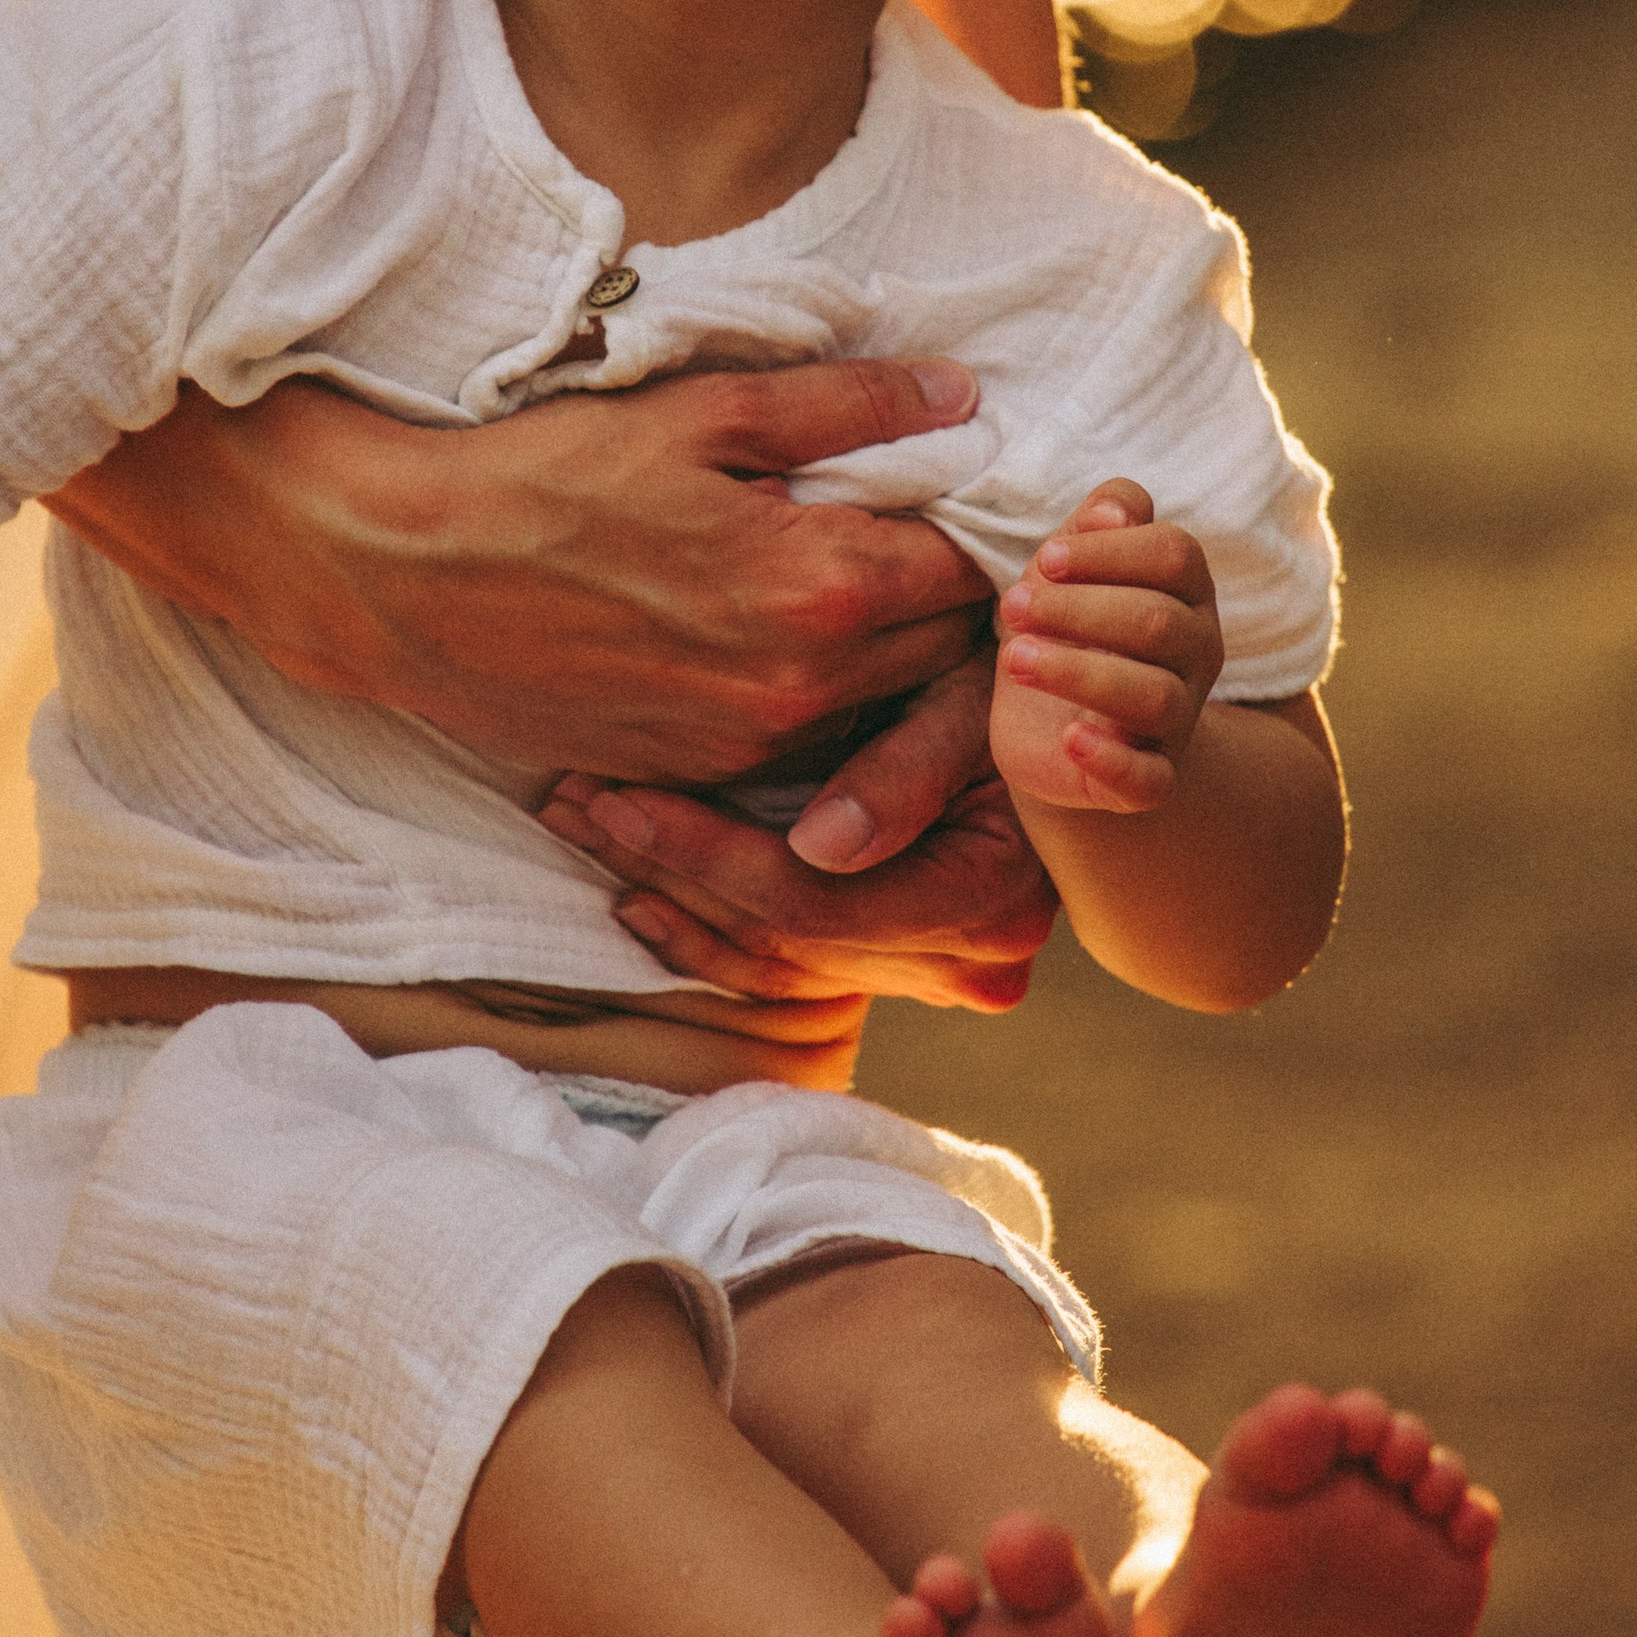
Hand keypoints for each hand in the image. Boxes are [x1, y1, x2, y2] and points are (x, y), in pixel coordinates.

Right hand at [51, 358, 995, 781]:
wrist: (401, 579)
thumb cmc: (543, 477)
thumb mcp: (700, 412)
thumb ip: (844, 406)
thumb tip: (959, 397)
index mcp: (820, 586)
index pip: (973, 568)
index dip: (983, 524)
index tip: (969, 488)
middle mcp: (801, 684)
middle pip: (944, 650)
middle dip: (950, 594)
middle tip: (919, 527)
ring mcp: (748, 741)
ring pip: (880, 704)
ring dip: (889, 651)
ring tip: (849, 576)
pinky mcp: (695, 769)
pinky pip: (803, 740)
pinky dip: (816, 695)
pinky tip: (770, 632)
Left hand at [538, 658, 1056, 1012]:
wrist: (1062, 692)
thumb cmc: (1011, 666)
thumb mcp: (967, 693)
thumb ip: (906, 770)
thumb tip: (822, 849)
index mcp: (988, 893)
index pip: (817, 903)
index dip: (710, 856)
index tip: (618, 798)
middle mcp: (971, 957)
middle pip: (785, 944)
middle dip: (670, 874)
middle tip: (573, 804)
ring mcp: (935, 969)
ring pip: (775, 964)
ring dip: (672, 902)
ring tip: (585, 830)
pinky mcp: (900, 958)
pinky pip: (789, 971)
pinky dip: (707, 934)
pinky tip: (637, 895)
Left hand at [991, 480, 1225, 815]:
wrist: (1053, 730)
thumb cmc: (1068, 630)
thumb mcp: (1070, 570)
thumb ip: (1095, 526)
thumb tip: (1110, 509)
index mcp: (1185, 592)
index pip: (1175, 555)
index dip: (1109, 552)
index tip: (1047, 560)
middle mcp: (1197, 653)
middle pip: (1158, 623)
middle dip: (1078, 610)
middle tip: (1012, 607)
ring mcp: (1178, 719)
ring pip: (1154, 696)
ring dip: (1077, 672)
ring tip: (1016, 660)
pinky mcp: (1150, 779)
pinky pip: (1150, 779)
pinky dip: (1112, 761)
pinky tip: (1070, 739)